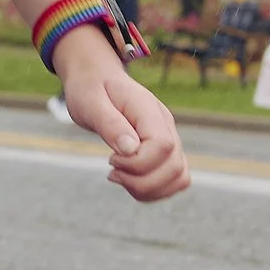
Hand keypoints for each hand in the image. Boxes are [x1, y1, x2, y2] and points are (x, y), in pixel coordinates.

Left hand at [57, 33, 189, 201]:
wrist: (97, 79)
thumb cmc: (90, 89)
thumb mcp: (90, 102)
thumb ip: (110, 124)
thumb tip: (130, 150)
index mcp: (149, 110)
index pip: (162, 146)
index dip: (138, 163)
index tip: (110, 158)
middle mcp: (166, 125)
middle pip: (174, 167)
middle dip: (140, 181)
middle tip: (112, 171)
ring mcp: (169, 139)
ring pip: (179, 178)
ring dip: (148, 189)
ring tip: (119, 177)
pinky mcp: (165, 152)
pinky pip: (174, 180)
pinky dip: (153, 190)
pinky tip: (128, 180)